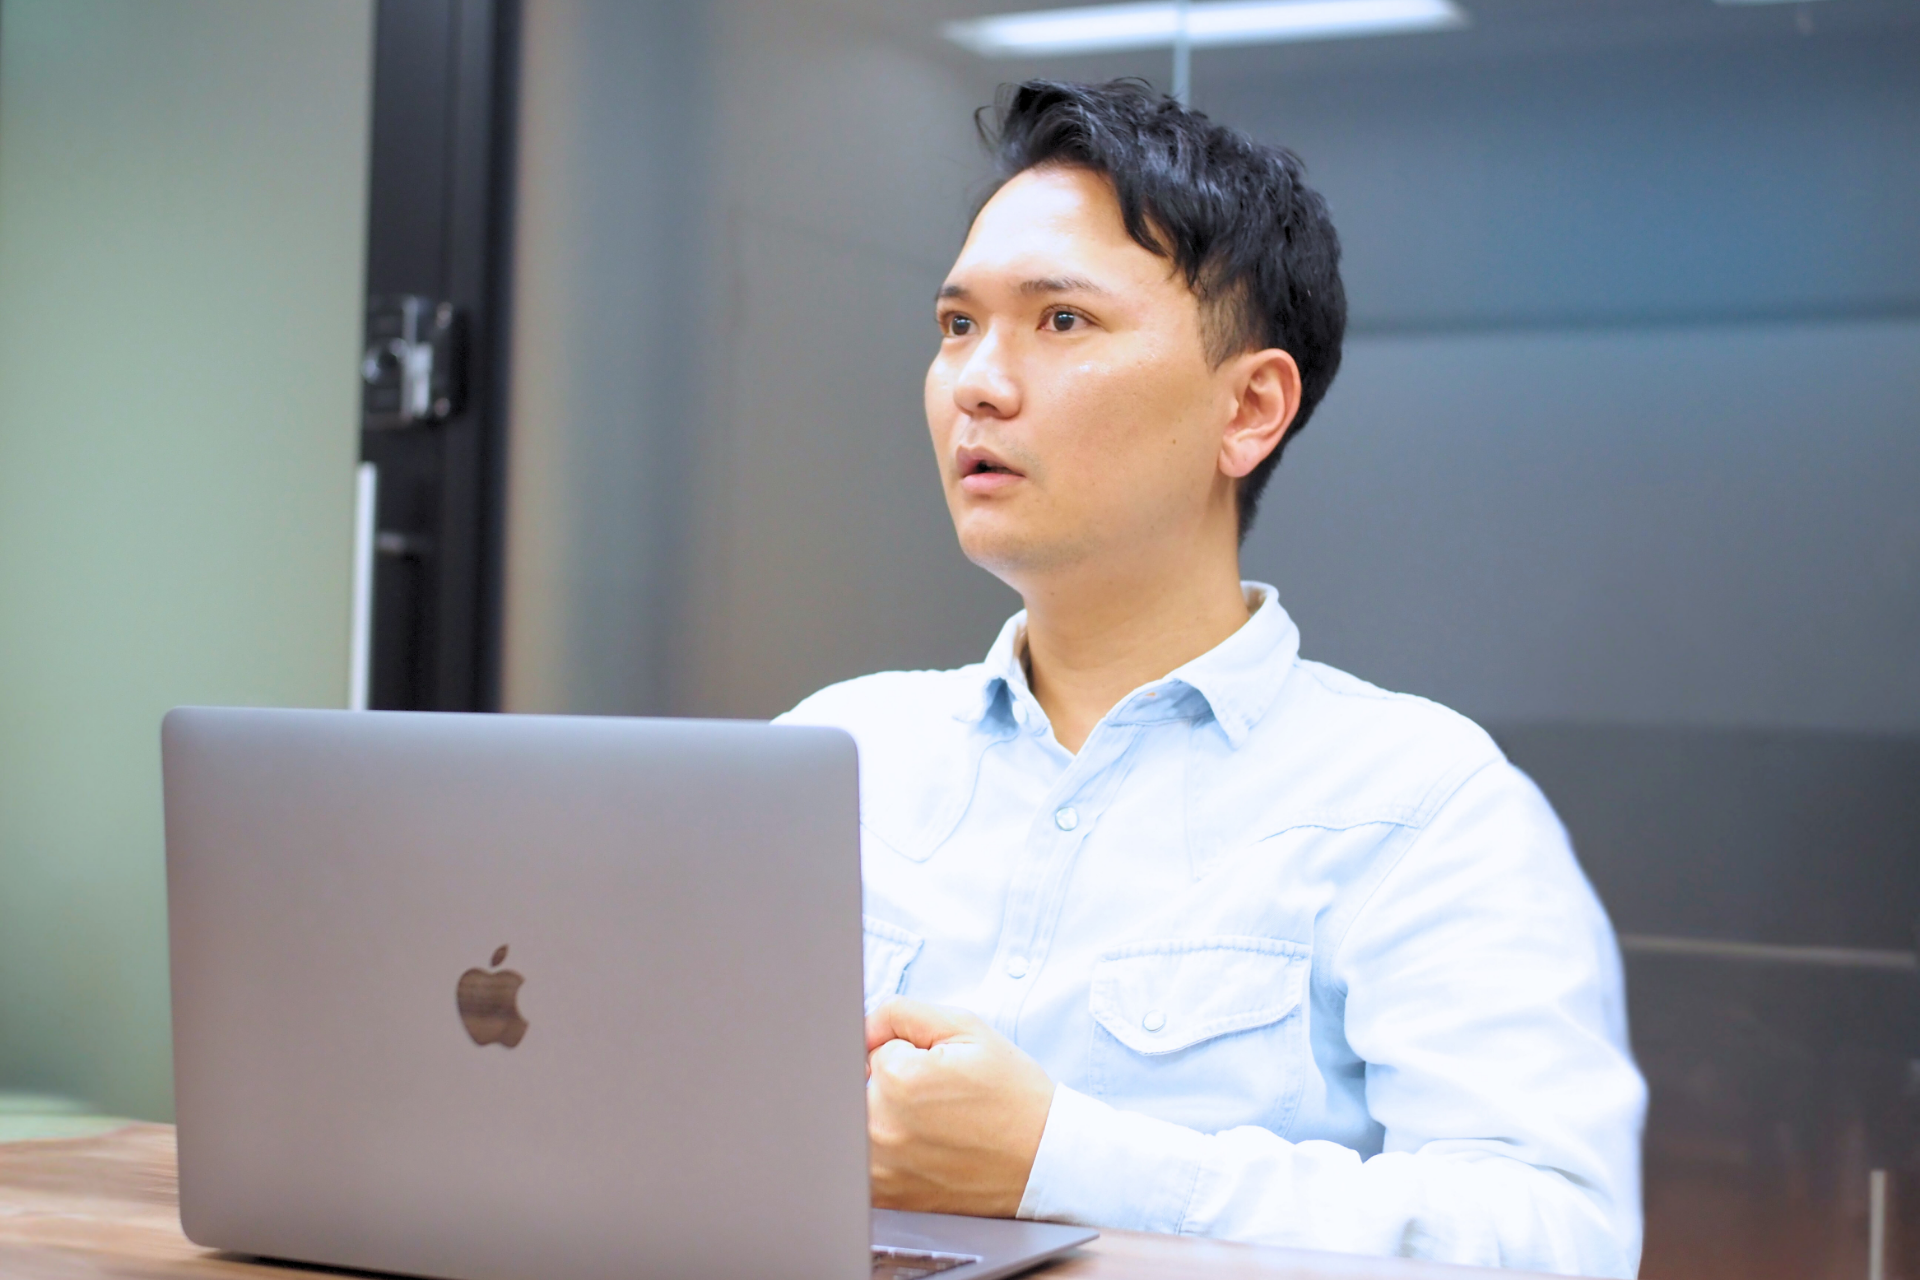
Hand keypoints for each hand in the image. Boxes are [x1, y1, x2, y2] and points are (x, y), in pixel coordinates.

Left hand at [865, 997, 1056, 1216]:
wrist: (1045, 1161)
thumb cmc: (1011, 1095)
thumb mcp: (966, 1029)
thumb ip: (902, 1013)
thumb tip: (862, 1029)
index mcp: (900, 1080)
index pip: (875, 1049)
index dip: (909, 1053)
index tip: (940, 1072)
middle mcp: (881, 1129)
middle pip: (862, 1086)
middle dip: (893, 1085)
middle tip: (939, 1099)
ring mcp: (881, 1171)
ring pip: (861, 1123)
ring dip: (887, 1118)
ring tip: (935, 1126)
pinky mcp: (887, 1199)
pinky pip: (865, 1164)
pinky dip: (888, 1153)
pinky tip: (927, 1152)